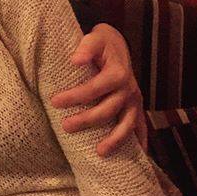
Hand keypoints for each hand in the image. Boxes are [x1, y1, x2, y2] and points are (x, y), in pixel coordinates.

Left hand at [50, 23, 146, 156]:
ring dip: (115, 139)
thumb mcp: (94, 38)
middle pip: (108, 110)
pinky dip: (141, 141)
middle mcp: (129, 89)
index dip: (75, 96)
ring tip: (99, 152)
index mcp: (118, 73)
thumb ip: (85, 47)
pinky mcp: (136, 107)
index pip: (94, 88)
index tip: (54, 101)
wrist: (117, 45)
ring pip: (127, 124)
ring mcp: (135, 100)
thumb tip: (75, 60)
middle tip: (65, 126)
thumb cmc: (102, 43)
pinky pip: (141, 126)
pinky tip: (139, 157)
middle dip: (87, 120)